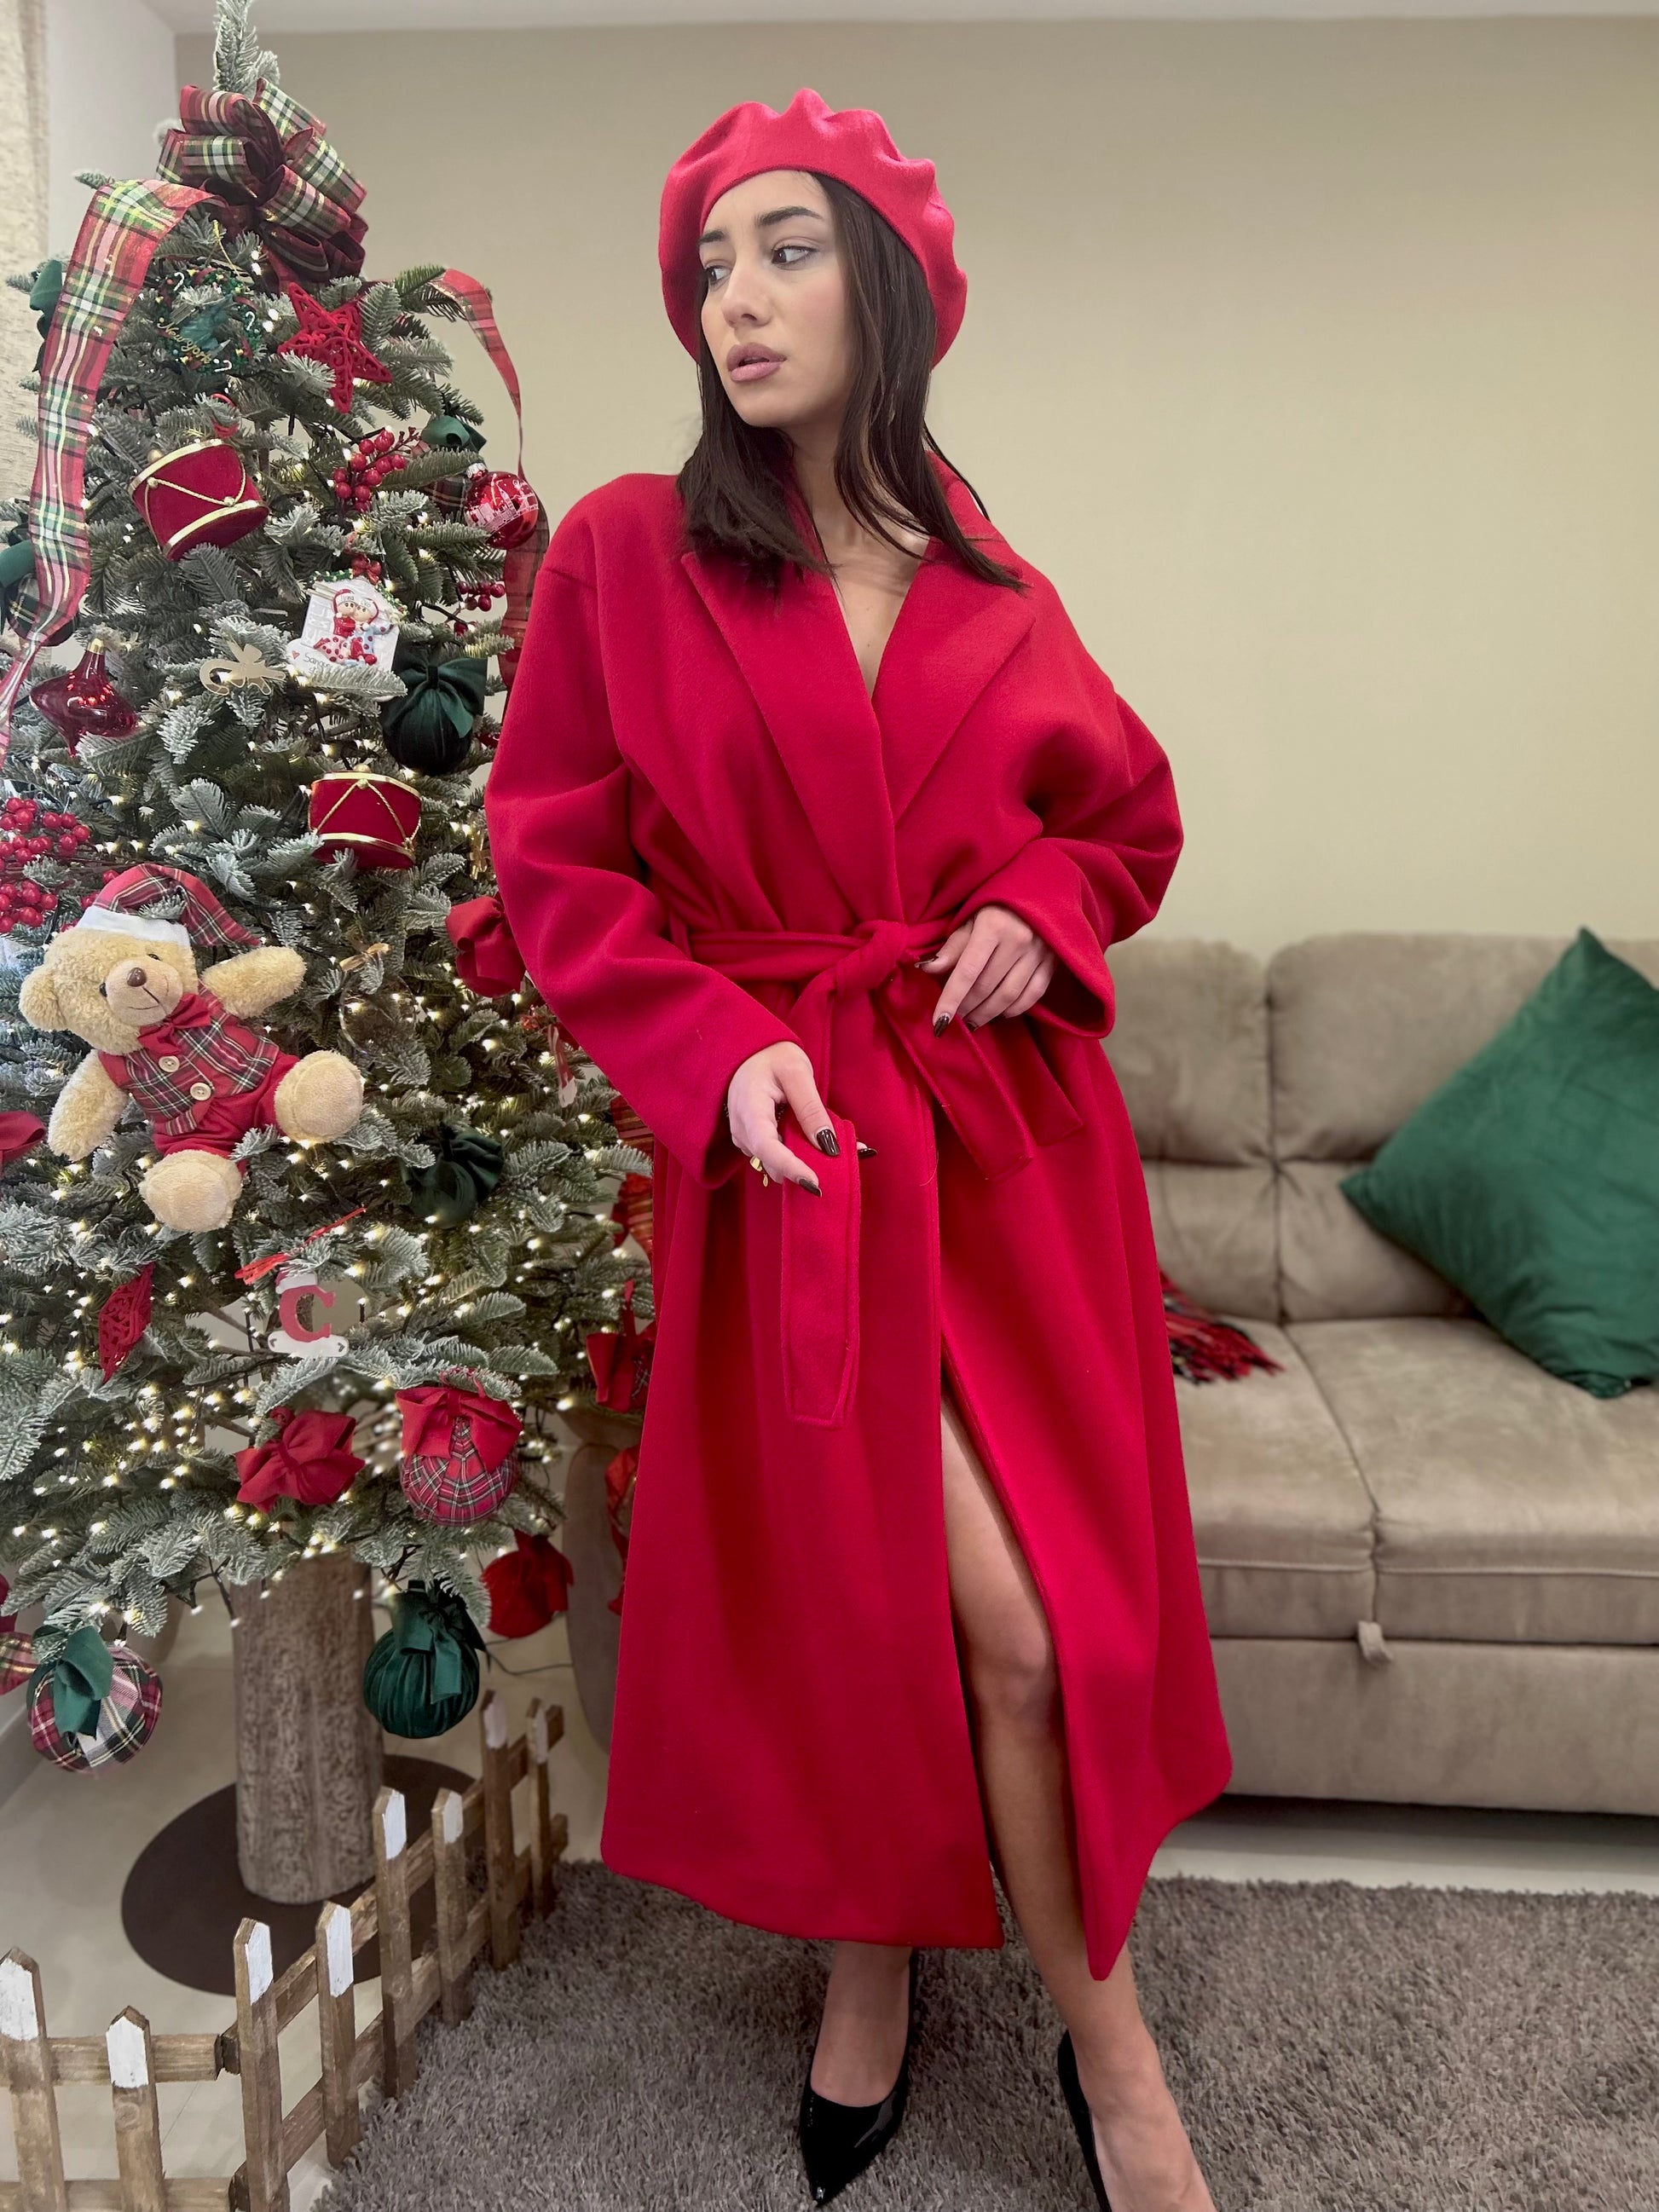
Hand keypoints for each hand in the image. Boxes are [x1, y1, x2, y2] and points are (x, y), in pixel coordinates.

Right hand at [726, 1041, 875, 1194]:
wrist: (751, 1051)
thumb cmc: (773, 1057)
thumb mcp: (797, 1073)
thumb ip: (812, 1110)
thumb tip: (829, 1147)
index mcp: (749, 1108)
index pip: (767, 1147)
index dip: (790, 1167)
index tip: (815, 1183)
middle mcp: (742, 1129)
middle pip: (773, 1162)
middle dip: (805, 1168)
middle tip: (849, 1158)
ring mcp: (746, 1138)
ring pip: (776, 1163)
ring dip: (806, 1161)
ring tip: (839, 1148)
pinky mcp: (754, 1141)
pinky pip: (778, 1155)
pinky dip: (800, 1154)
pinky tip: (819, 1145)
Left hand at [916, 902, 1055, 1030]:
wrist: (1041, 889)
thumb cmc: (997, 904)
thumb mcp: (971, 917)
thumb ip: (953, 946)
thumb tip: (928, 969)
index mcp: (994, 925)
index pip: (967, 972)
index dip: (951, 1000)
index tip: (939, 1024)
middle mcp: (1018, 940)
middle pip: (986, 987)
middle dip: (966, 1008)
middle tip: (953, 1019)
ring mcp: (1039, 952)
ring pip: (1008, 996)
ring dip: (986, 1013)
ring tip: (971, 1021)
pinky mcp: (1052, 962)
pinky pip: (1032, 995)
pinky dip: (1013, 1009)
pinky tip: (998, 1014)